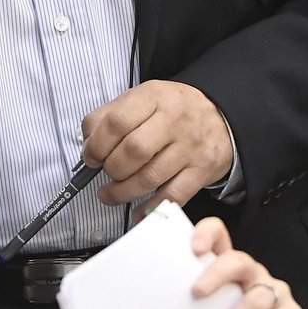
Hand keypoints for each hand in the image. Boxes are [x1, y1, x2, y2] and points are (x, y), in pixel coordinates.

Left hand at [83, 80, 232, 208]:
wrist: (220, 116)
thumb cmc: (171, 110)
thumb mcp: (141, 98)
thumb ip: (108, 116)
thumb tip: (87, 144)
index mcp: (153, 97)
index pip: (117, 122)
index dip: (96, 145)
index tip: (90, 157)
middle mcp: (174, 120)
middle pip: (133, 151)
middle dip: (111, 168)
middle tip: (106, 173)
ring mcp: (190, 147)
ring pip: (150, 177)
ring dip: (123, 192)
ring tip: (110, 194)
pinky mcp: (201, 171)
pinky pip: (172, 196)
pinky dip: (150, 208)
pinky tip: (137, 211)